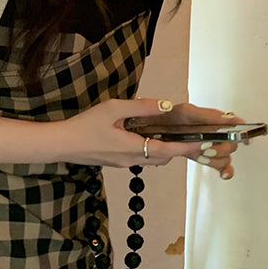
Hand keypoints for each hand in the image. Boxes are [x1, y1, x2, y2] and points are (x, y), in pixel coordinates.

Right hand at [60, 98, 241, 176]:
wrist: (61, 144)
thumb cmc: (85, 126)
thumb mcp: (113, 109)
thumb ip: (140, 107)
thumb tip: (165, 105)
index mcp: (133, 148)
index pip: (168, 151)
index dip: (188, 147)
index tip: (205, 143)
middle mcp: (132, 160)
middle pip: (164, 158)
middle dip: (180, 150)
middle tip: (195, 138)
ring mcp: (124, 163)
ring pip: (153, 159)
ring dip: (166, 151)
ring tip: (176, 138)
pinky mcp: (117, 162)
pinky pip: (142, 158)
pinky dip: (152, 150)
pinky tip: (149, 138)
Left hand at [147, 101, 243, 178]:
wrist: (148, 129)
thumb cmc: (167, 117)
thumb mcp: (187, 112)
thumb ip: (209, 116)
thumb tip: (231, 119)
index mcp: (210, 119)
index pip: (234, 124)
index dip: (243, 131)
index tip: (245, 137)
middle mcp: (212, 132)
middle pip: (231, 144)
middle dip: (222, 148)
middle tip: (208, 147)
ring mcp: (207, 145)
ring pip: (225, 156)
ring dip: (218, 158)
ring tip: (204, 154)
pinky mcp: (201, 156)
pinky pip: (220, 166)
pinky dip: (225, 170)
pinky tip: (224, 174)